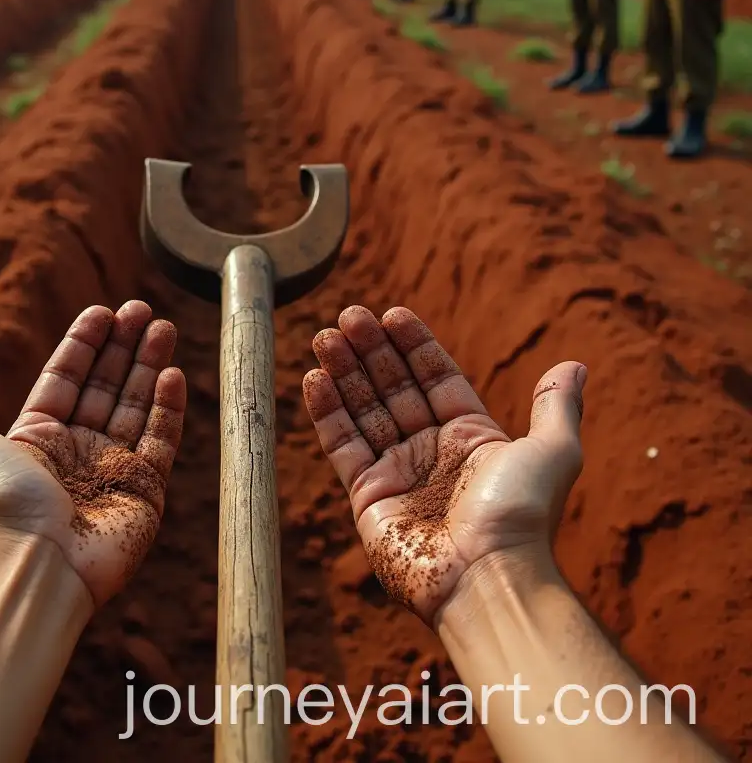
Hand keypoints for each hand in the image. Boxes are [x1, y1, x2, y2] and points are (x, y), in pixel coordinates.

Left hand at [0, 300, 185, 609]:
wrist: (37, 565)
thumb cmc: (0, 504)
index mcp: (38, 437)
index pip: (66, 378)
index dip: (84, 344)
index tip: (104, 310)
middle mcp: (76, 450)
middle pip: (105, 386)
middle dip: (124, 346)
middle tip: (142, 309)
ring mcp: (112, 470)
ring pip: (136, 406)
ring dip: (149, 365)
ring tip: (163, 327)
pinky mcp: (144, 491)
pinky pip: (159, 440)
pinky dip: (168, 408)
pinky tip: (172, 374)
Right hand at [303, 305, 584, 626]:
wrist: (487, 577)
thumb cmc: (523, 514)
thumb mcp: (552, 451)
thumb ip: (555, 406)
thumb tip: (575, 365)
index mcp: (470, 437)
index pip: (435, 378)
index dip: (414, 345)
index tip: (392, 313)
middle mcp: (431, 452)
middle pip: (394, 388)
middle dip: (371, 350)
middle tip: (348, 315)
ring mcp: (397, 473)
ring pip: (364, 409)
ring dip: (344, 371)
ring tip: (325, 335)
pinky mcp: (368, 496)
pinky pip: (342, 444)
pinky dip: (327, 411)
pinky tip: (314, 376)